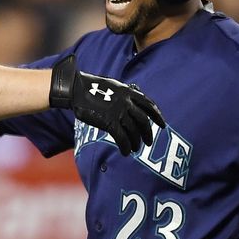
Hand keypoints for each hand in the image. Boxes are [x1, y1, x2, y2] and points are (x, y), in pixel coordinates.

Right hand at [50, 55, 165, 154]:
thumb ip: (124, 94)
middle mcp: (127, 102)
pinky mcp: (109, 122)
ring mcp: (118, 112)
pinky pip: (122, 138)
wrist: (76, 89)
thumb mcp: (113, 85)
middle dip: (147, 133)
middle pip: (143, 121)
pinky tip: (125, 152)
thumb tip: (131, 104)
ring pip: (133, 131)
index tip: (162, 125)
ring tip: (135, 149)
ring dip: (136, 142)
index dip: (157, 116)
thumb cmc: (91, 87)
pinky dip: (125, 147)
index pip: (149, 105)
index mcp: (129, 92)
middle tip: (148, 142)